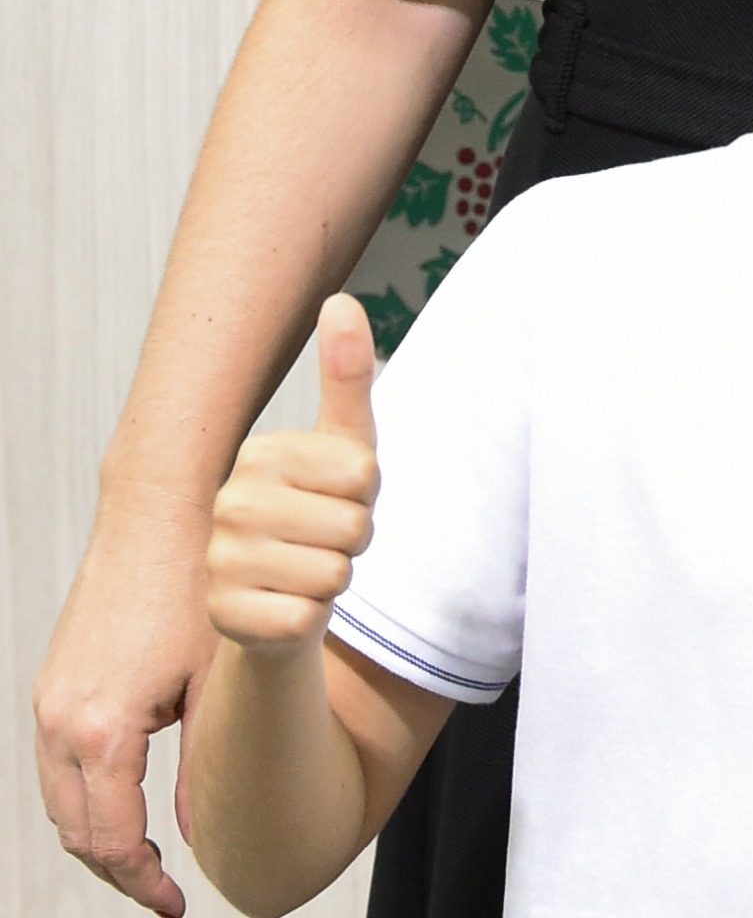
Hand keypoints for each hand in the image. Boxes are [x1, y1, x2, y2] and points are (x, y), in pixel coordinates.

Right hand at [35, 502, 221, 917]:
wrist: (158, 518)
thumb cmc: (200, 591)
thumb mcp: (217, 687)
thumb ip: (204, 771)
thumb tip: (206, 839)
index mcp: (102, 732)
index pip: (114, 843)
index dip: (146, 884)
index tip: (181, 906)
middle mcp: (60, 723)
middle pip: (76, 834)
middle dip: (119, 873)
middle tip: (166, 894)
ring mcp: (48, 704)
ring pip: (60, 804)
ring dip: (98, 840)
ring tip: (150, 861)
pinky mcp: (51, 686)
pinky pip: (57, 768)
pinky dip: (85, 800)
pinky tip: (128, 806)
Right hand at [205, 300, 379, 655]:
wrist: (276, 600)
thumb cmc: (318, 515)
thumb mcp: (345, 446)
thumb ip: (347, 375)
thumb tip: (342, 298)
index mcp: (260, 454)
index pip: (364, 475)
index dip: (367, 497)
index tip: (337, 501)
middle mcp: (231, 502)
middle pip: (353, 526)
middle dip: (354, 541)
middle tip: (323, 542)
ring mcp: (221, 561)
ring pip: (335, 574)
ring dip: (335, 581)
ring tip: (305, 571)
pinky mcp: (226, 616)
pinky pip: (309, 618)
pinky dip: (311, 618)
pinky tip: (285, 607)